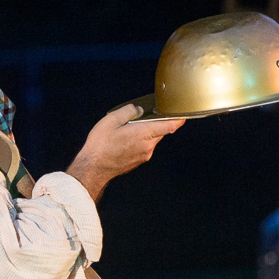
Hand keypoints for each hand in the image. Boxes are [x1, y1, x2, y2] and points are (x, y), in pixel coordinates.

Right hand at [66, 104, 184, 199]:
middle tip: (141, 116)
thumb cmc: (101, 144)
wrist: (93, 168)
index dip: (179, 119)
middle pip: (160, 131)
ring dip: (145, 132)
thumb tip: (138, 110)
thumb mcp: (112, 120)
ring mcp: (144, 155)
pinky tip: (124, 140)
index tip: (185, 114)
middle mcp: (148, 146)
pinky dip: (139, 141)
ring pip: (151, 139)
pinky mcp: (139, 161)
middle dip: (154, 123)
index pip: (170, 125)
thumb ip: (128, 112)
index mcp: (144, 133)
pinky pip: (145, 147)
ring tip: (126, 130)